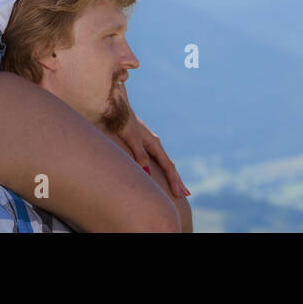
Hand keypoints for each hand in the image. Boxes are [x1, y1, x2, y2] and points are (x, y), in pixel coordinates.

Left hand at [114, 82, 189, 197]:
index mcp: (154, 143)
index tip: (179, 194)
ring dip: (172, 176)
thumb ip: (139, 154)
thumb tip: (147, 171)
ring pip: (164, 163)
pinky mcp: (143, 144)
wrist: (116, 109)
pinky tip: (162, 174)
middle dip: (177, 180)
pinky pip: (157, 160)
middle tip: (186, 194)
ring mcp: (150, 144)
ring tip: (178, 188)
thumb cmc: (123, 123)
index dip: (174, 180)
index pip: (168, 166)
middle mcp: (155, 144)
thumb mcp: (131, 138)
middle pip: (169, 165)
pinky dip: (163, 170)